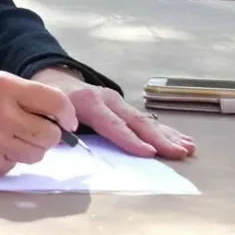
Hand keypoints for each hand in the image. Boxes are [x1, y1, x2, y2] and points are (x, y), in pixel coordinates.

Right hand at [0, 71, 75, 177]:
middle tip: (38, 131)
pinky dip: (7, 158)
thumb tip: (43, 109)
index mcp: (3, 88)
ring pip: (37, 154)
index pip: (56, 103)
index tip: (67, 121)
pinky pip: (13, 165)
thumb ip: (11, 92)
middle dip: (50, 134)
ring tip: (10, 139)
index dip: (67, 115)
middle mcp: (4, 116)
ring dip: (30, 148)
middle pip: (51, 135)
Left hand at [30, 67, 195, 159]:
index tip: (148, 152)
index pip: (111, 124)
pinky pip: (148, 121)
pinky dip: (166, 132)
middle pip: (136, 122)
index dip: (129, 139)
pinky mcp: (125, 107)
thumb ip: (55, 129)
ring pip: (146, 120)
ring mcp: (119, 102)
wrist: (55, 81)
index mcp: (88, 102)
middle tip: (178, 153)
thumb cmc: (50, 104)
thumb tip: (66, 147)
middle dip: (159, 139)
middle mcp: (108, 99)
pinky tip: (184, 141)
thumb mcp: (47, 113)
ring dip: (168, 136)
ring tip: (187, 148)